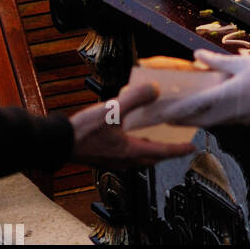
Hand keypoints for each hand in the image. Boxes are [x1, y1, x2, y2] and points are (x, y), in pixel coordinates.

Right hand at [69, 83, 195, 167]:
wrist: (58, 142)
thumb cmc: (83, 130)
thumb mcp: (113, 110)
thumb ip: (135, 98)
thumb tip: (156, 88)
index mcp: (130, 152)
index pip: (161, 152)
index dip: (178, 149)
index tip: (191, 148)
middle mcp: (123, 159)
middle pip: (152, 158)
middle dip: (166, 152)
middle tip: (177, 144)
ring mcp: (113, 159)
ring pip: (139, 157)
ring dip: (150, 149)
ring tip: (157, 136)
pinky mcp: (104, 156)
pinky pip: (127, 153)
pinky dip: (136, 145)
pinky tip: (130, 132)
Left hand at [163, 51, 249, 128]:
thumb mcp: (240, 62)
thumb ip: (216, 61)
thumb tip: (196, 56)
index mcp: (229, 94)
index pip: (198, 105)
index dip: (180, 110)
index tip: (166, 113)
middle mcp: (232, 111)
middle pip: (202, 120)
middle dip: (184, 121)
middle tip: (167, 120)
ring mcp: (241, 119)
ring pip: (213, 123)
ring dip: (197, 122)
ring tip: (183, 118)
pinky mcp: (248, 121)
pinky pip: (225, 122)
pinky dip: (213, 120)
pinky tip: (208, 115)